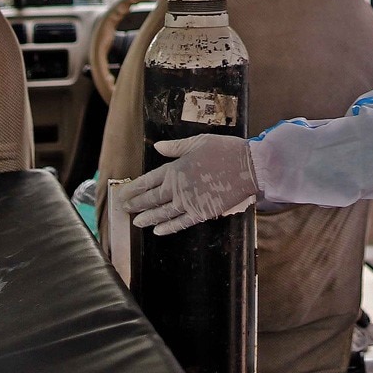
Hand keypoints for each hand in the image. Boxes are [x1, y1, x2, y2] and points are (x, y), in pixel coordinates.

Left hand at [121, 135, 257, 235]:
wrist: (249, 166)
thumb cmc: (224, 150)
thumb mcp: (198, 142)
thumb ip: (176, 147)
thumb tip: (158, 147)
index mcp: (175, 169)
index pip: (148, 181)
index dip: (134, 188)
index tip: (123, 194)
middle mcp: (178, 188)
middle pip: (151, 199)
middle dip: (136, 204)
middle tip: (125, 209)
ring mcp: (189, 202)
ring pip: (162, 213)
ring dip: (148, 218)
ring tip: (137, 222)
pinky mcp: (202, 212)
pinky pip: (180, 223)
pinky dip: (168, 228)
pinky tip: (158, 231)